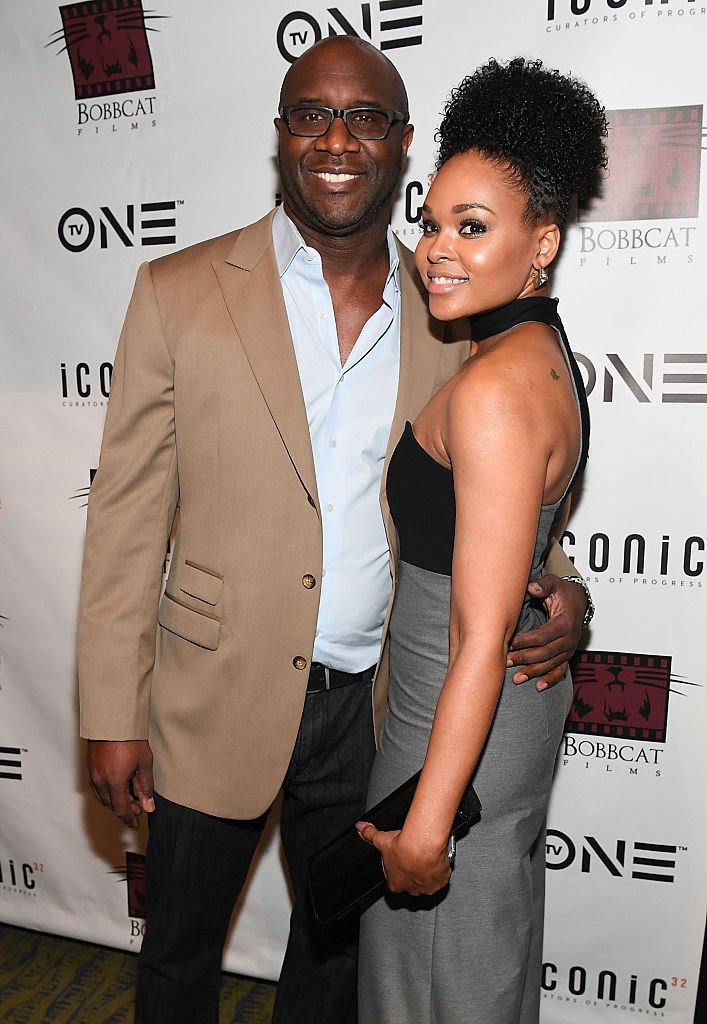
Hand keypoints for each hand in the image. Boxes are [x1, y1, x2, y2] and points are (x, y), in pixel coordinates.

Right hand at [87, 739, 154, 828]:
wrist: (112, 721)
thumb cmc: (129, 738)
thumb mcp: (144, 763)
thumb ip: (146, 787)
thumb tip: (149, 807)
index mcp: (115, 782)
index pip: (121, 809)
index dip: (129, 819)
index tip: (135, 824)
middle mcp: (101, 781)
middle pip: (112, 805)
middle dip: (125, 809)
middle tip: (138, 807)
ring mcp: (93, 774)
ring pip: (103, 797)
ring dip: (115, 801)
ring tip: (129, 796)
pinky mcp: (90, 767)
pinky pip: (97, 788)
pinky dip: (106, 792)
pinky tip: (115, 786)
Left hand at [356, 822, 450, 895]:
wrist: (422, 844)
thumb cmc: (403, 847)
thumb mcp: (380, 839)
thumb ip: (369, 834)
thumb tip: (360, 827)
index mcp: (395, 884)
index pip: (393, 880)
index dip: (396, 868)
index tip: (400, 858)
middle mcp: (411, 889)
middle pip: (411, 882)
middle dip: (412, 872)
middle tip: (413, 856)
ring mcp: (427, 887)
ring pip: (427, 881)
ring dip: (427, 871)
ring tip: (426, 856)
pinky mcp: (442, 881)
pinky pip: (442, 877)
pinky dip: (441, 869)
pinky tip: (436, 858)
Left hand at [507, 573, 585, 690]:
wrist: (579, 600)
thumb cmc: (563, 592)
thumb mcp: (554, 584)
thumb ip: (542, 585)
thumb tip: (532, 587)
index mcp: (565, 622)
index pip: (543, 636)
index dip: (526, 641)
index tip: (510, 643)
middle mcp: (569, 638)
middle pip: (546, 652)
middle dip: (526, 658)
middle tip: (507, 661)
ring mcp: (569, 648)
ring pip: (551, 664)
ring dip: (534, 672)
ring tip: (517, 677)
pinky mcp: (567, 654)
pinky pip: (561, 670)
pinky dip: (551, 680)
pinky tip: (539, 687)